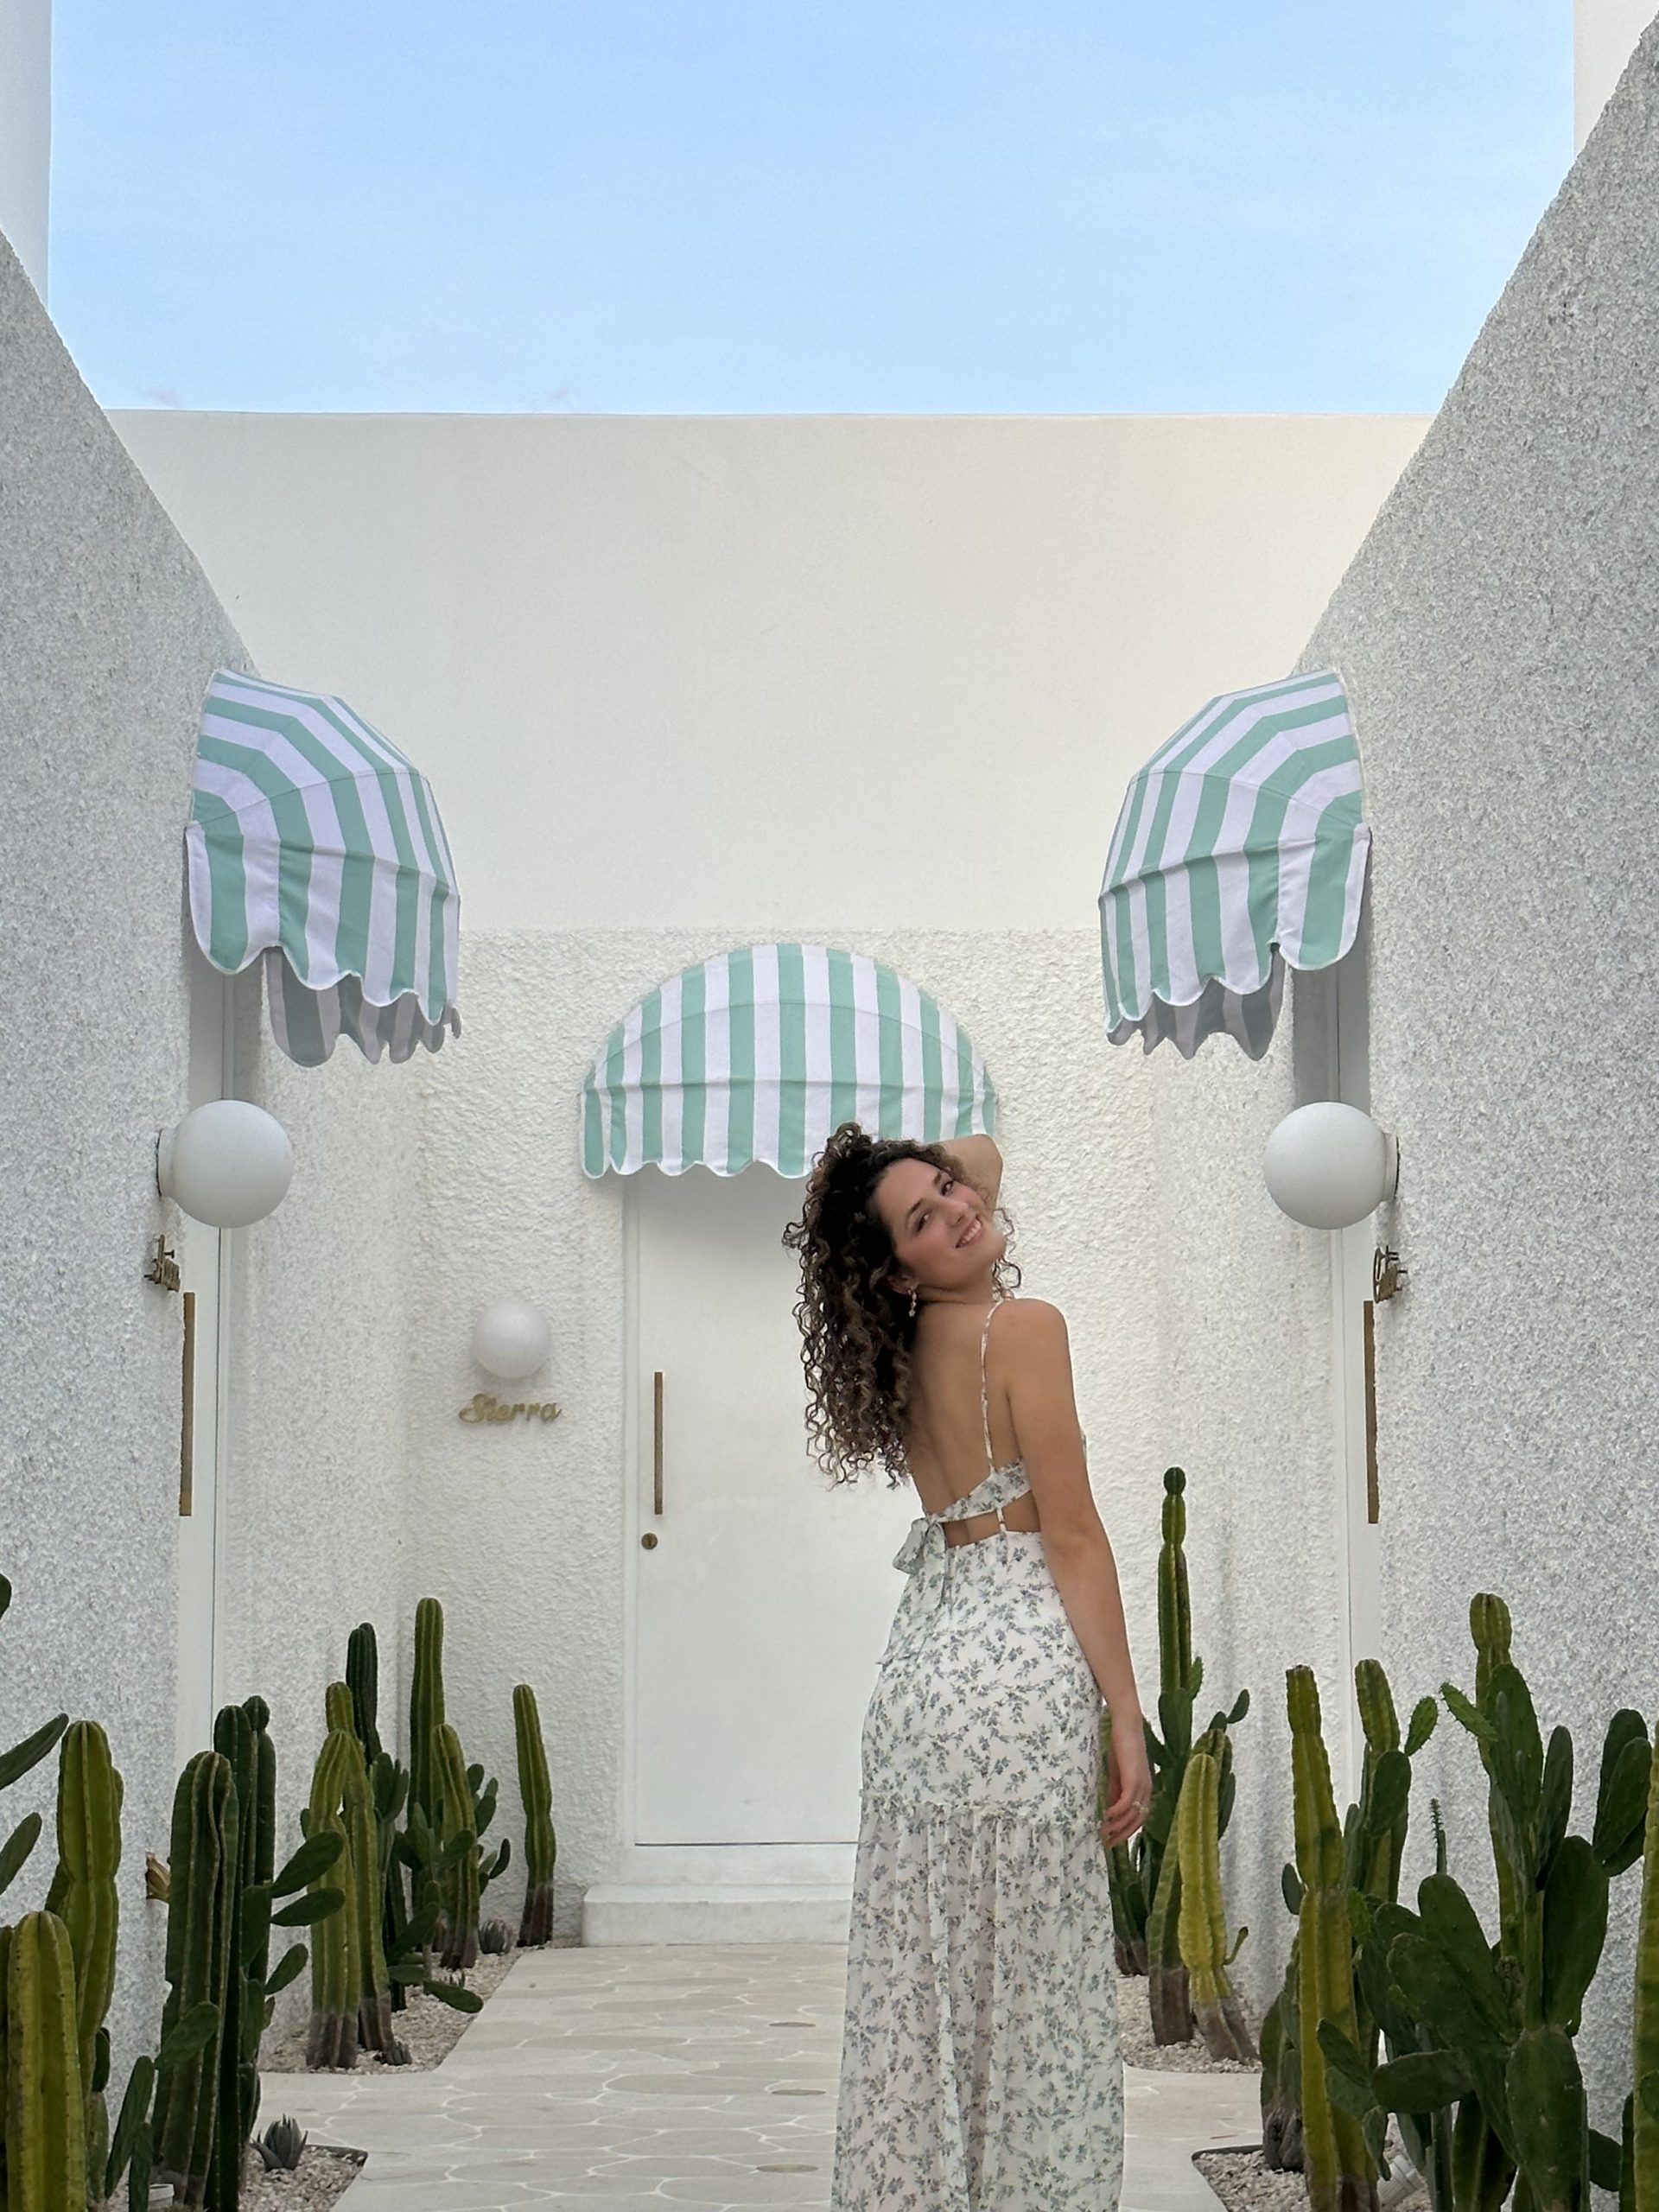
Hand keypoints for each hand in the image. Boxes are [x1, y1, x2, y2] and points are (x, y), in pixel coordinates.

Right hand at [1099, 1714, 1152, 1850]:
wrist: (1127, 1727)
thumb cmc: (1121, 1747)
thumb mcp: (1118, 1774)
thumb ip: (1116, 1792)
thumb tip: (1110, 1812)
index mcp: (1145, 1790)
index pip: (1139, 1818)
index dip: (1127, 1831)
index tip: (1114, 1840)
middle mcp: (1147, 1791)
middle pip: (1137, 1821)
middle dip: (1122, 1834)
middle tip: (1108, 1844)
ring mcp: (1142, 1786)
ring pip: (1131, 1815)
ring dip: (1117, 1826)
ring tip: (1103, 1832)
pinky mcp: (1134, 1780)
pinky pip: (1125, 1803)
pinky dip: (1116, 1813)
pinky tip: (1105, 1817)